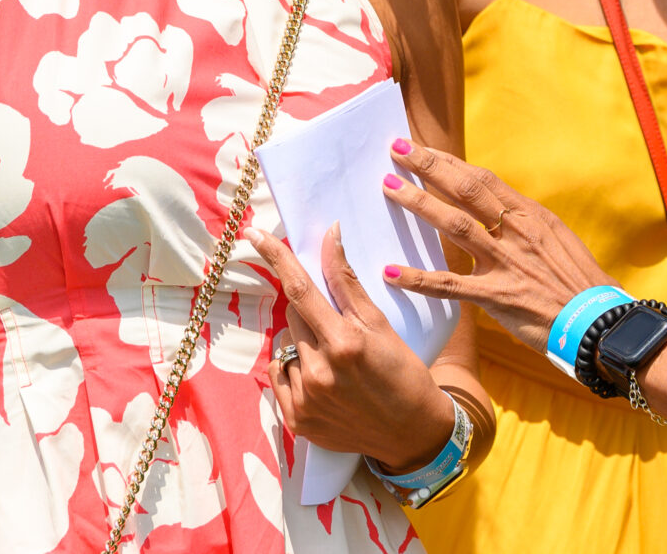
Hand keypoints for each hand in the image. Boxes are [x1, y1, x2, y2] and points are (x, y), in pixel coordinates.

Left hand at [247, 224, 456, 475]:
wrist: (412, 433)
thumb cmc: (403, 372)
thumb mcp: (380, 325)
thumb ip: (347, 282)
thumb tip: (330, 236)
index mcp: (344, 342)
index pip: (300, 289)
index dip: (276, 257)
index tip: (254, 233)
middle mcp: (319, 372)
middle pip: (293, 317)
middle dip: (310, 314)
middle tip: (337, 330)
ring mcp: (305, 399)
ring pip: (286, 346)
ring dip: (303, 345)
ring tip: (335, 364)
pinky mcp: (296, 421)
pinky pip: (279, 375)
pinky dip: (293, 370)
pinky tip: (323, 382)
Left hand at [377, 140, 615, 352]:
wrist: (599, 321)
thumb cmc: (578, 282)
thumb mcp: (555, 240)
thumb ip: (523, 224)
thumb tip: (495, 211)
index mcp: (530, 215)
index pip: (482, 179)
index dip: (449, 161)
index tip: (423, 149)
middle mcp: (515, 231)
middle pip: (465, 189)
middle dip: (429, 167)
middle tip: (397, 150)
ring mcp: (505, 262)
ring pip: (454, 224)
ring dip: (419, 204)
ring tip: (389, 189)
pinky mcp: (497, 296)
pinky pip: (450, 285)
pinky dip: (418, 278)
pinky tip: (391, 272)